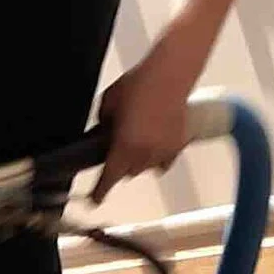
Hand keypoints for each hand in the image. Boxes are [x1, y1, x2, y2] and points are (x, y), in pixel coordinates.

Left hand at [94, 53, 193, 199]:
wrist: (170, 74)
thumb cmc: (139, 84)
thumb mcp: (108, 103)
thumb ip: (102, 125)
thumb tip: (102, 134)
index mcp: (124, 146)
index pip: (109, 178)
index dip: (100, 191)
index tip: (95, 199)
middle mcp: (145, 154)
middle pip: (127, 173)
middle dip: (120, 164)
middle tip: (119, 146)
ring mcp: (164, 151)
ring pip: (146, 169)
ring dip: (138, 161)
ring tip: (138, 139)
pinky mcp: (178, 145)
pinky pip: (164, 161)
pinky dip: (157, 157)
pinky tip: (154, 142)